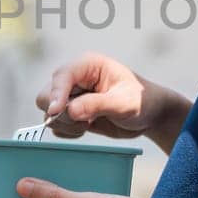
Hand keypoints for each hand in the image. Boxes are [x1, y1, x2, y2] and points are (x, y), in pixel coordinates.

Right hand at [36, 53, 189, 149]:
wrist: (151, 115)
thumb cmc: (142, 102)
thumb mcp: (123, 103)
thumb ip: (97, 105)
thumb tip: (70, 111)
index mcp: (87, 66)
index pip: (61, 76)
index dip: (55, 94)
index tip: (56, 112)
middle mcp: (75, 79)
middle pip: (45, 95)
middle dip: (60, 112)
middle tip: (84, 121)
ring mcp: (72, 96)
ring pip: (48, 112)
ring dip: (66, 124)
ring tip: (90, 123)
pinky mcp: (72, 113)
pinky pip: (57, 125)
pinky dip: (68, 131)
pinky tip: (88, 127)